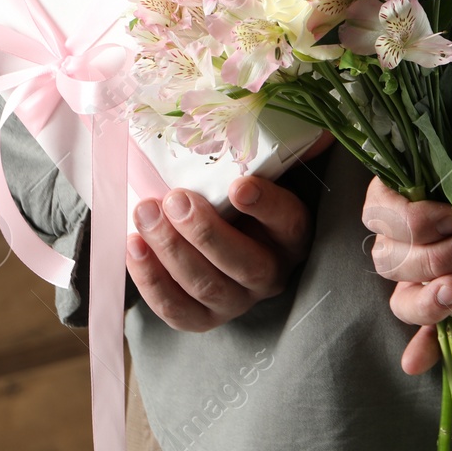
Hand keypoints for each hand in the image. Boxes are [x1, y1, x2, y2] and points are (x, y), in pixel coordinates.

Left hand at [126, 131, 333, 331]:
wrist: (217, 237)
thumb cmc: (237, 199)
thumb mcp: (263, 175)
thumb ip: (282, 153)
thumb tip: (317, 131)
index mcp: (292, 236)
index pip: (288, 222)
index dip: (266, 206)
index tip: (238, 185)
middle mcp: (271, 274)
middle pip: (244, 263)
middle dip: (206, 233)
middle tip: (175, 199)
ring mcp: (237, 301)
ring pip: (206, 286)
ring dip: (171, 250)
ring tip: (145, 213)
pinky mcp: (203, 319)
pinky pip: (176, 309)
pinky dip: (151, 281)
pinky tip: (134, 246)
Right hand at [363, 145, 451, 375]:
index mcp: (403, 192)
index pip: (383, 213)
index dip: (414, 222)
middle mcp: (402, 236)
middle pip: (390, 261)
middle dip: (431, 260)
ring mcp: (422, 271)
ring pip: (402, 296)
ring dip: (428, 300)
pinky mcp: (446, 296)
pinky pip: (425, 327)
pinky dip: (424, 345)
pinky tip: (417, 362)